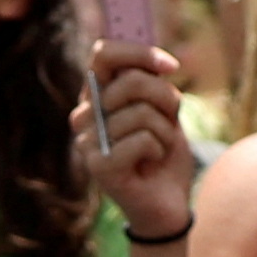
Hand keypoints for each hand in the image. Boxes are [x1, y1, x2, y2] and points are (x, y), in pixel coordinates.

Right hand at [74, 41, 198, 243]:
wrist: (166, 203)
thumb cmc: (162, 153)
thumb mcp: (163, 109)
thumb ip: (154, 82)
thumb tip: (162, 62)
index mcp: (96, 95)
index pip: (103, 54)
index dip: (139, 53)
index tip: (171, 67)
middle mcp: (85, 115)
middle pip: (131, 81)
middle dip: (165, 99)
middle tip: (166, 123)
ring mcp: (88, 142)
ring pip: (142, 112)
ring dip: (165, 132)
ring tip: (157, 150)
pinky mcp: (99, 166)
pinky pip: (143, 139)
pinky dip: (159, 150)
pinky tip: (151, 165)